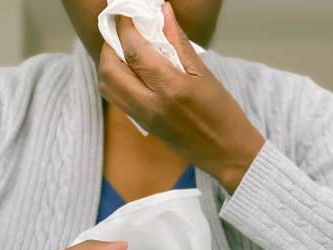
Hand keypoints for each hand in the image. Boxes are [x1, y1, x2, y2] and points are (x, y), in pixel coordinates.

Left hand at [97, 2, 265, 193]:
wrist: (225, 153)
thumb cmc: (222, 113)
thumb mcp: (204, 74)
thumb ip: (178, 43)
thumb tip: (162, 13)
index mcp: (170, 88)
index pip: (134, 51)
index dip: (125, 28)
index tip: (125, 12)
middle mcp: (150, 104)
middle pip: (110, 70)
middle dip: (110, 46)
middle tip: (121, 33)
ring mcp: (142, 117)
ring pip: (107, 86)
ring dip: (108, 64)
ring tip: (124, 51)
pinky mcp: (142, 125)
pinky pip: (117, 99)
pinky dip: (116, 80)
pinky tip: (131, 71)